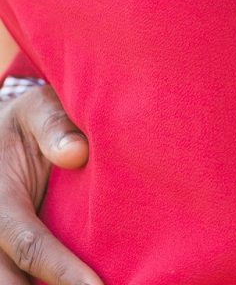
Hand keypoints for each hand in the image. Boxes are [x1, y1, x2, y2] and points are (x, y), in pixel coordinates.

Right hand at [0, 84, 102, 284]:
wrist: (5, 138)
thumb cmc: (27, 124)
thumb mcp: (36, 110)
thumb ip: (54, 126)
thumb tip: (78, 152)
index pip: (29, 246)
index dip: (61, 271)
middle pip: (14, 283)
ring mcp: (2, 250)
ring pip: (18, 284)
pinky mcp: (13, 256)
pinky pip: (27, 278)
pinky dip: (52, 281)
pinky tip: (85, 283)